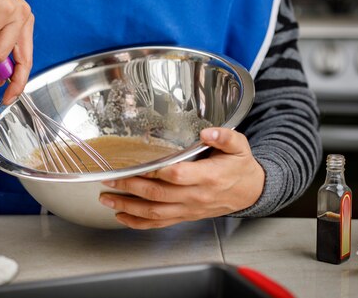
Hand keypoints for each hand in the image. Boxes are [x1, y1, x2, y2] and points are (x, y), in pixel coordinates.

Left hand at [98, 128, 264, 228]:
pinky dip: (138, 223)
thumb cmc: (240, 167)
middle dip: (131, 187)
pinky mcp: (184, 216)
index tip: (136, 164)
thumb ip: (224, 137)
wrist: (250, 192)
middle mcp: (195, 196)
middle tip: (110, 179)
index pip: (177, 175)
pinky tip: (121, 217)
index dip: (156, 171)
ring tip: (107, 199)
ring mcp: (188, 209)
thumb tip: (208, 132)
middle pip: (158, 194)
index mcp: (208, 177)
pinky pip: (159, 223)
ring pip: (154, 212)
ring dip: (128, 207)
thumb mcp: (239, 147)